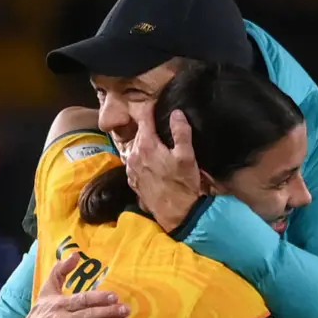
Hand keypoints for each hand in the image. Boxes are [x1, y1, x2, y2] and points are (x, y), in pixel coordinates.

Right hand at [7, 253, 129, 317]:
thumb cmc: (39, 316)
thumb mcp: (46, 291)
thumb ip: (60, 271)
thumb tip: (75, 254)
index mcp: (58, 305)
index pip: (82, 300)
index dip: (99, 298)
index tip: (115, 297)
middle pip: (89, 316)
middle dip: (109, 312)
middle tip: (126, 310)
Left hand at [126, 105, 200, 231]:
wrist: (175, 213)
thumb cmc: (182, 184)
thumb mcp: (187, 156)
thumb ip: (181, 132)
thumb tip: (176, 113)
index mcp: (146, 145)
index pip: (144, 118)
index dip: (150, 108)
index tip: (156, 104)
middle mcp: (133, 155)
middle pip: (139, 133)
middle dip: (148, 127)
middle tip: (160, 124)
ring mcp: (130, 169)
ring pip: (135, 148)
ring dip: (144, 143)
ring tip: (158, 143)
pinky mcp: (132, 181)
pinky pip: (134, 162)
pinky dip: (142, 158)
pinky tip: (153, 162)